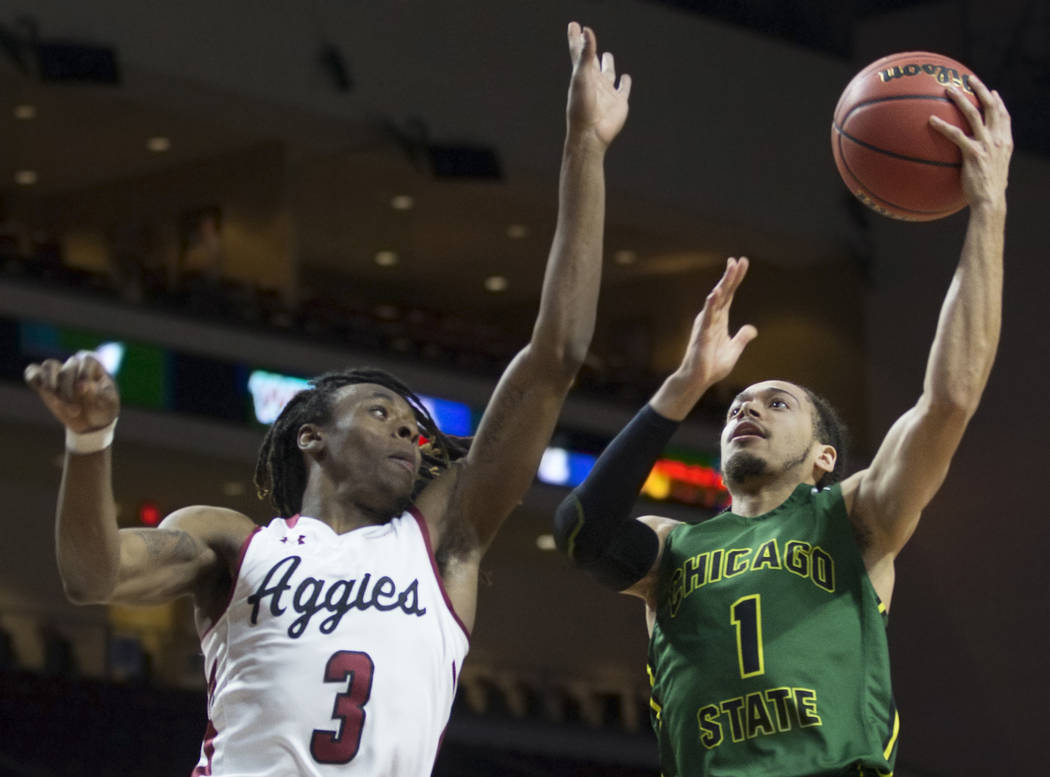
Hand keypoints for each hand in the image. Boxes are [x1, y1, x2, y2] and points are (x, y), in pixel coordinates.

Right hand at [24, 351, 119, 432]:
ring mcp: (59, 373)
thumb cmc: (103, 409)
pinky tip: (41, 391)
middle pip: (67, 370)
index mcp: (94, 367)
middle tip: (75, 411)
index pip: (86, 361)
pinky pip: (32, 373)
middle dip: (68, 392)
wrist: (92, 423)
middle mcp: (76, 365)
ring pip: (48, 366)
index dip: (84, 375)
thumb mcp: (108, 403)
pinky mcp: (44, 383)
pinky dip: (32, 379)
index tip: (83, 391)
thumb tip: (82, 385)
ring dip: (50, 386)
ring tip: (56, 404)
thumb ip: (98, 393)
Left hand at [566, 21, 630, 148]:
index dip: (576, 38)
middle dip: (590, 49)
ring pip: (608, 73)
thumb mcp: (582, 76)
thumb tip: (586, 30)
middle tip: (588, 37)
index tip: (574, 25)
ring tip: (607, 56)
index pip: (578, 51)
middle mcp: (594, 82)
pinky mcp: (619, 102)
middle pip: (591, 61)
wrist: (592, 133)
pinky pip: (623, 89)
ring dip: (608, 64)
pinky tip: (625, 78)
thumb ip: (585, 54)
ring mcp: (606, 92)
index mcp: (582, 75)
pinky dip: (625, 83)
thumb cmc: (582, 106)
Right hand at [673, 257, 756, 389]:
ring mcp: (706, 324)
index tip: (741, 263)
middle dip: (731, 276)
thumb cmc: (712, 365)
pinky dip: (711, 304)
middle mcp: (712, 318)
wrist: (699, 379)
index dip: (736, 280)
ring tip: (730, 269)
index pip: (729, 295)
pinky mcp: (702, 333)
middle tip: (738, 260)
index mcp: (720, 320)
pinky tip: (715, 293)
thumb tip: (752, 329)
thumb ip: (742, 337)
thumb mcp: (733, 350)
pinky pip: (707, 316)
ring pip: (716, 299)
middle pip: (724, 292)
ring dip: (724, 283)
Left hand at [930, 73, 1012, 208]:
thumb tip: (977, 162)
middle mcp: (998, 140)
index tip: (991, 92)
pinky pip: (956, 135)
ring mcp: (986, 145)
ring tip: (947, 89)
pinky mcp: (973, 153)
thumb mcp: (993, 171)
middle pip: (991, 107)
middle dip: (980, 89)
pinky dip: (943, 126)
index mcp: (1005, 143)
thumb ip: (987, 160)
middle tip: (968, 78)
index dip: (998, 103)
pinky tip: (930, 120)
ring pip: (973, 114)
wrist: (990, 201)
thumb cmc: (987, 191)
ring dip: (960, 99)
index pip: (1004, 117)